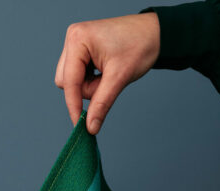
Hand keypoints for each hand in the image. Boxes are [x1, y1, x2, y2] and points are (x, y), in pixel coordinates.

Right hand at [55, 13, 159, 134]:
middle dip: (87, 90)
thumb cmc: (139, 46)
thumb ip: (101, 104)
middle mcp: (73, 39)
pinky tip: (106, 72)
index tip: (79, 125)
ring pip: (72, 81)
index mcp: (78, 40)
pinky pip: (79, 76)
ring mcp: (76, 44)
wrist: (154, 33)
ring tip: (109, 76)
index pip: (69, 81)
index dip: (74, 105)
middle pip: (66, 82)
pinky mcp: (82, 50)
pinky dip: (92, 81)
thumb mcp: (119, 78)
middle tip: (107, 85)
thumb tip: (90, 127)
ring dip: (90, 87)